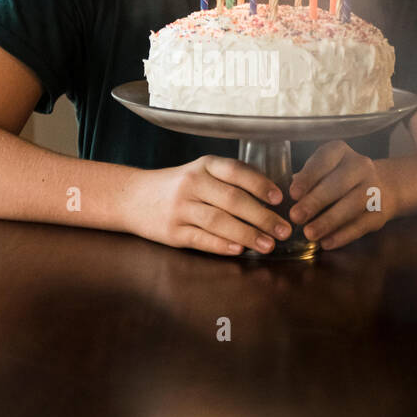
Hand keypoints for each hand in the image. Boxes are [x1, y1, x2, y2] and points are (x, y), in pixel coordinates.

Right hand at [130, 156, 291, 255]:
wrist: (132, 197)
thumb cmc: (177, 186)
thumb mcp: (200, 173)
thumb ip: (230, 180)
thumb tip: (272, 197)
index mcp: (204, 166)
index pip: (236, 171)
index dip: (260, 184)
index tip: (280, 198)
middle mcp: (192, 184)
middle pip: (232, 200)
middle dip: (262, 217)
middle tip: (284, 230)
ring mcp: (180, 208)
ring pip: (218, 221)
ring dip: (247, 234)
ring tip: (268, 244)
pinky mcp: (171, 232)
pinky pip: (200, 239)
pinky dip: (222, 245)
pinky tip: (239, 250)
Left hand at [288, 141, 396, 249]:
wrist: (383, 186)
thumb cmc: (338, 178)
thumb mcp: (322, 172)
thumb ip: (305, 182)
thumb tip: (284, 199)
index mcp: (340, 151)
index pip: (324, 160)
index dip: (308, 177)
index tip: (292, 193)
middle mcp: (360, 165)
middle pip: (339, 183)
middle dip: (316, 201)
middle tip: (295, 217)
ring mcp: (374, 188)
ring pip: (352, 205)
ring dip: (329, 221)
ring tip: (309, 234)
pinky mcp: (380, 212)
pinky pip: (361, 225)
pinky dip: (343, 236)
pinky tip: (326, 243)